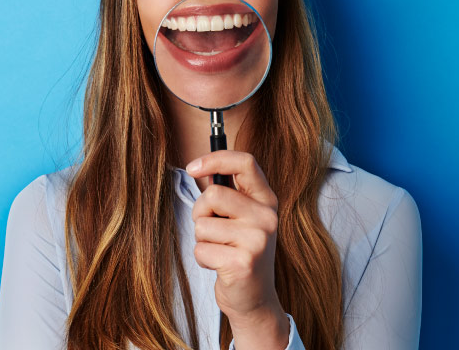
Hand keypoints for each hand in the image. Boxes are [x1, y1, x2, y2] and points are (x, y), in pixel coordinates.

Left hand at [187, 150, 289, 347]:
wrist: (255, 300)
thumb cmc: (239, 252)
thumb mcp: (243, 218)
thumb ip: (228, 193)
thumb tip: (199, 166)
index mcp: (267, 201)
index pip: (246, 162)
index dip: (215, 159)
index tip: (191, 167)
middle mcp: (267, 217)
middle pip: (213, 194)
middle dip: (201, 212)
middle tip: (213, 231)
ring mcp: (257, 240)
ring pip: (202, 224)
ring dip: (202, 239)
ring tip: (221, 251)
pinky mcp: (242, 263)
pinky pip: (201, 248)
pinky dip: (203, 258)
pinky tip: (220, 266)